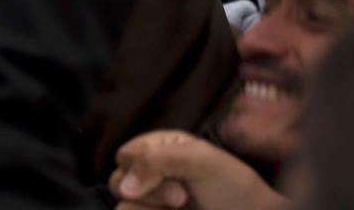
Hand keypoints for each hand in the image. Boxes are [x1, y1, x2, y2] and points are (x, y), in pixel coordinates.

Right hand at [110, 130, 286, 209]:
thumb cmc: (233, 188)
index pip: (126, 155)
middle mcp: (151, 175)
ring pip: (123, 206)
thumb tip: (124, 187)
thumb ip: (156, 161)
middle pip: (119, 181)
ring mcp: (153, 202)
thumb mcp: (200, 161)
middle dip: (151, 192)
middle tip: (182, 198)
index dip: (144, 168)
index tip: (177, 179)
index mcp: (160, 149)